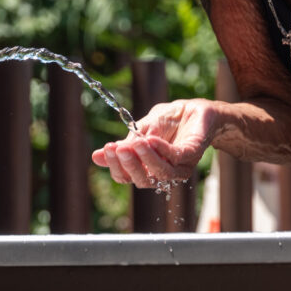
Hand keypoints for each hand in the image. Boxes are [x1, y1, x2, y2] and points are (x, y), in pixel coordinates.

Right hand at [92, 99, 213, 187]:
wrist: (195, 108)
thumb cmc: (168, 120)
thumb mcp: (141, 130)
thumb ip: (124, 144)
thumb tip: (96, 156)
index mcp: (148, 169)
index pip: (127, 177)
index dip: (116, 167)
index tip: (106, 149)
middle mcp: (163, 173)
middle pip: (143, 181)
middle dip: (128, 165)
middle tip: (117, 148)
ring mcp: (180, 166)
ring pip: (161, 174)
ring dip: (146, 159)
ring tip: (135, 142)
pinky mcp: (193, 154)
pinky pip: (176, 157)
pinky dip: (162, 149)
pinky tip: (151, 139)